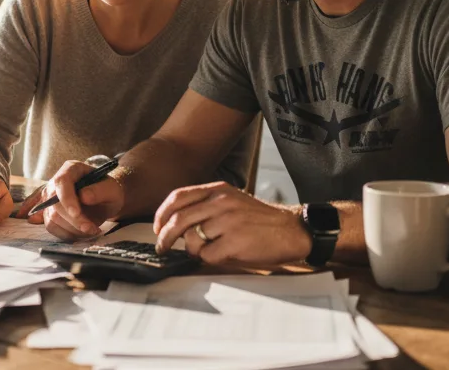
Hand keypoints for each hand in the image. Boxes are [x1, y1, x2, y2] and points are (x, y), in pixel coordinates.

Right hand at [28, 160, 123, 240]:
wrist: (104, 201)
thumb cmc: (108, 191)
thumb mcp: (111, 189)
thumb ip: (100, 190)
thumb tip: (84, 196)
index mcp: (71, 169)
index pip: (62, 182)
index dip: (67, 198)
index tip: (76, 213)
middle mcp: (56, 183)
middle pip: (55, 204)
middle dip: (74, 220)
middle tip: (92, 228)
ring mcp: (50, 199)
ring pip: (53, 219)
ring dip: (73, 229)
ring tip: (91, 229)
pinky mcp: (49, 213)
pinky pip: (52, 227)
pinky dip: (68, 234)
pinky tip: (81, 232)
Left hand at [153, 182, 311, 265]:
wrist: (291, 229)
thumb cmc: (259, 219)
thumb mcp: (232, 200)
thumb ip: (206, 205)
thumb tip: (175, 223)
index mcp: (218, 190)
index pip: (178, 197)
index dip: (161, 214)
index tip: (157, 227)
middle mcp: (221, 202)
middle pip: (179, 220)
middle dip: (164, 238)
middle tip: (162, 248)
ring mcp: (228, 221)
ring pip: (192, 240)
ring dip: (192, 250)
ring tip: (205, 251)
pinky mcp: (236, 242)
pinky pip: (207, 255)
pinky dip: (208, 259)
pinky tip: (220, 256)